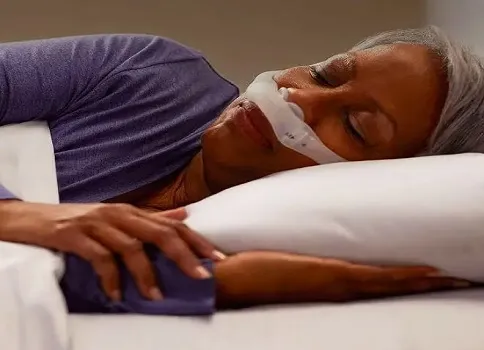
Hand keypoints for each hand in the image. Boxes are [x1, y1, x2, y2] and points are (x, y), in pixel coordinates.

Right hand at [0, 200, 224, 300]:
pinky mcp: (76, 235)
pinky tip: (115, 295)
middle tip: (201, 275)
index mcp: (133, 212)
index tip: (218, 257)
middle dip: (184, 254)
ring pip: (131, 247)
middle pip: (159, 233)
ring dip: (146, 274)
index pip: (172, 224)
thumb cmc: (82, 220)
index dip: (197, 240)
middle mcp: (120, 214)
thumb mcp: (120, 217)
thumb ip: (152, 218)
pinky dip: (110, 278)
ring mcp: (98, 224)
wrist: (35, 217)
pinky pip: (99, 258)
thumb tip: (185, 215)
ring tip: (157, 297)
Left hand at [214, 251, 470, 307]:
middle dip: (417, 283)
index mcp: (323, 281)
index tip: (425, 277)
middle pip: (383, 285)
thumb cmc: (249, 270)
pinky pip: (369, 277)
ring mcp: (331, 281)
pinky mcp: (325, 275)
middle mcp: (332, 285)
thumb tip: (304, 244)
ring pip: (383, 282)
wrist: (226, 278)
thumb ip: (297, 257)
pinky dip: (396, 277)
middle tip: (454, 279)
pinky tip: (418, 274)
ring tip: (447, 277)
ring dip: (415, 280)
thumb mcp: (278, 261)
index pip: (368, 281)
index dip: (396, 280)